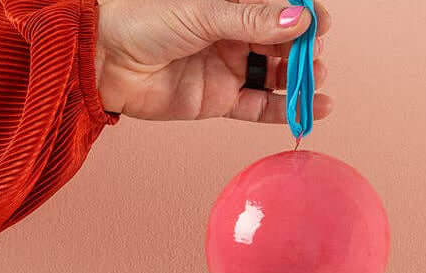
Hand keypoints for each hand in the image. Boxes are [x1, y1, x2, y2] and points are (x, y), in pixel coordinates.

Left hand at [96, 0, 331, 124]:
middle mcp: (232, 34)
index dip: (301, 17)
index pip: (276, 8)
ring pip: (274, 76)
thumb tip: (298, 19)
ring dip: (299, 81)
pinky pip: (259, 106)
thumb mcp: (203, 12)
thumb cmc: (143, 20)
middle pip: (280, 43)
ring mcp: (227, 67)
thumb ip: (251, 19)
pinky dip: (284, 110)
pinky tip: (311, 110)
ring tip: (317, 83)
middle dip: (303, 52)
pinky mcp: (219, 100)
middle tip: (316, 60)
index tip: (320, 25)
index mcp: (229, 3)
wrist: (104, 59)